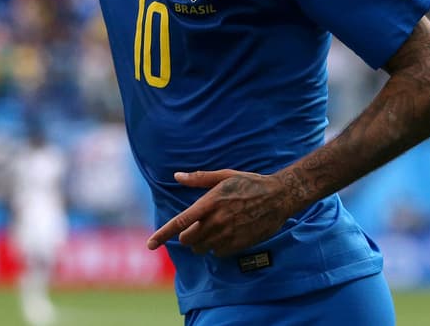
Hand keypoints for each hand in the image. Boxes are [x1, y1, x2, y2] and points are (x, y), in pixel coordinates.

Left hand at [146, 169, 297, 256]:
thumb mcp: (224, 176)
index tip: (150, 244)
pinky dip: (216, 247)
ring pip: (201, 248)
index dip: (163, 234)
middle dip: (187, 235)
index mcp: (210, 202)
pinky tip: (225, 235)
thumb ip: (199, 178)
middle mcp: (217, 221)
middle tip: (196, 226)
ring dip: (201, 242)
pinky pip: (217, 253)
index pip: (181, 223)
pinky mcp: (238, 244)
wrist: (278, 197)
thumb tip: (177, 176)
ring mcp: (228, 235)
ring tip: (213, 228)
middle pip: (188, 239)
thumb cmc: (250, 183)